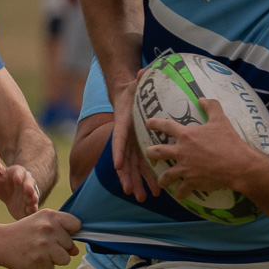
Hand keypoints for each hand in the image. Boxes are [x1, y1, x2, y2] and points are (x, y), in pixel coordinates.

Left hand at [0, 145, 40, 218]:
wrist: (11, 197)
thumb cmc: (3, 182)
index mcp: (18, 174)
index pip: (19, 173)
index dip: (19, 176)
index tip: (17, 179)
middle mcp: (26, 184)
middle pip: (29, 184)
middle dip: (29, 187)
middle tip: (29, 191)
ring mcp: (28, 196)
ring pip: (33, 196)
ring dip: (33, 198)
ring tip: (32, 200)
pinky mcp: (29, 207)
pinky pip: (32, 208)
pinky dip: (32, 209)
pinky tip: (31, 210)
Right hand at [0, 210, 80, 268]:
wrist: (0, 242)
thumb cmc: (25, 232)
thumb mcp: (42, 224)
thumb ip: (62, 233)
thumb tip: (76, 251)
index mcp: (51, 216)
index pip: (76, 224)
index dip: (71, 232)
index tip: (60, 234)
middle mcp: (49, 229)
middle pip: (71, 245)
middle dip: (60, 248)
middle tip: (41, 244)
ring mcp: (44, 245)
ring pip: (65, 259)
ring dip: (54, 259)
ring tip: (40, 252)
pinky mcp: (39, 260)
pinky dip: (43, 267)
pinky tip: (32, 258)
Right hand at [110, 70, 159, 200]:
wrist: (128, 95)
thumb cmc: (133, 89)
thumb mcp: (136, 83)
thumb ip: (139, 78)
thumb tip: (143, 70)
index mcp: (123, 123)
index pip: (119, 139)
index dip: (118, 151)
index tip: (117, 164)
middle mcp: (125, 137)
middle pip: (124, 160)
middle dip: (127, 177)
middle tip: (130, 192)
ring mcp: (131, 144)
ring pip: (131, 167)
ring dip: (136, 182)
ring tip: (141, 198)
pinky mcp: (139, 147)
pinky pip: (141, 165)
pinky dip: (144, 177)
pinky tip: (151, 190)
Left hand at [145, 98, 260, 196]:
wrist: (238, 165)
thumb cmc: (229, 142)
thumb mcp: (221, 120)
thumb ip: (211, 107)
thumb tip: (202, 98)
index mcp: (187, 135)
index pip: (166, 126)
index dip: (156, 124)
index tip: (148, 123)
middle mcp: (181, 152)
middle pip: (158, 152)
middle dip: (150, 154)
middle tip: (149, 155)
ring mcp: (185, 168)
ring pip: (166, 176)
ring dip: (162, 179)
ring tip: (162, 182)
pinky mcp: (192, 182)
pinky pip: (181, 190)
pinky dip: (180, 194)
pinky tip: (179, 196)